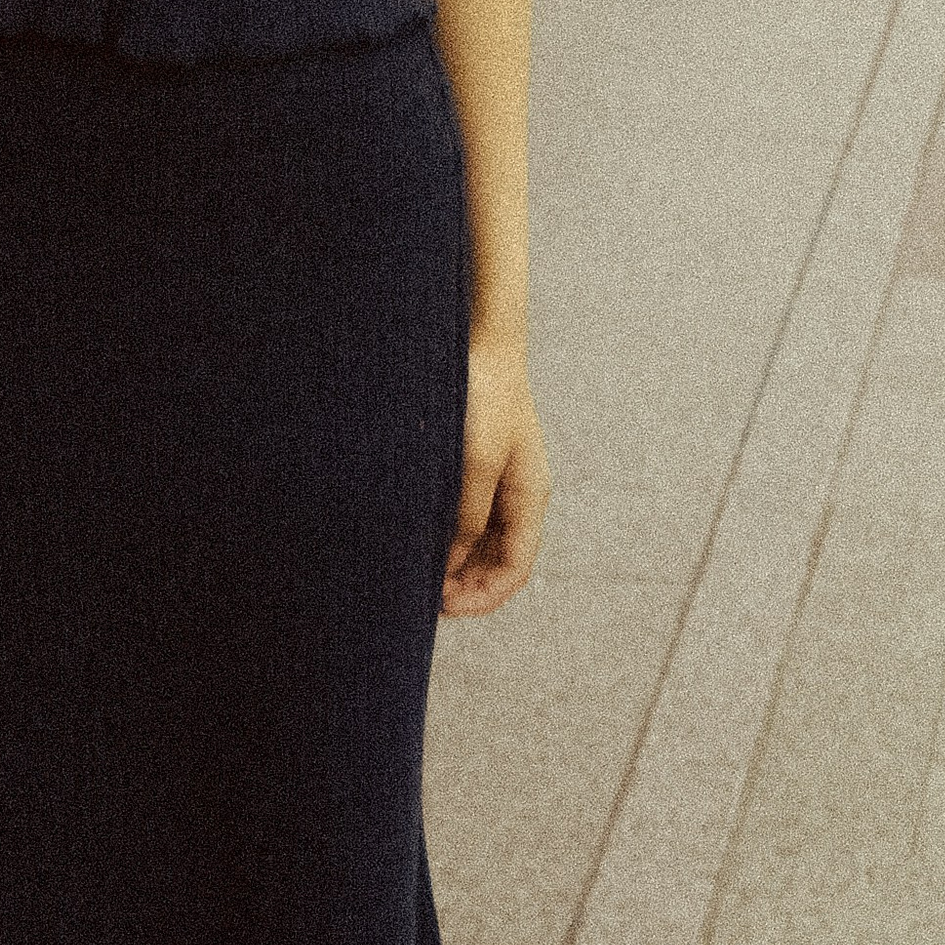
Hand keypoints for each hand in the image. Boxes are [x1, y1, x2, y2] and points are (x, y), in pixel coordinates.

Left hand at [442, 336, 548, 617]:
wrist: (478, 337)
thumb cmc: (483, 394)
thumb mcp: (476, 459)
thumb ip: (467, 514)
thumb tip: (450, 563)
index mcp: (529, 497)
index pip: (515, 569)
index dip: (482, 597)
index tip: (441, 607)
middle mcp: (516, 494)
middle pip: (497, 561)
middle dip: (465, 586)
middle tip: (420, 597)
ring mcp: (496, 478)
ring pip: (479, 541)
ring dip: (453, 562)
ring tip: (415, 573)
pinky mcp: (474, 462)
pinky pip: (463, 514)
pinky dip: (444, 534)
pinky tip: (415, 536)